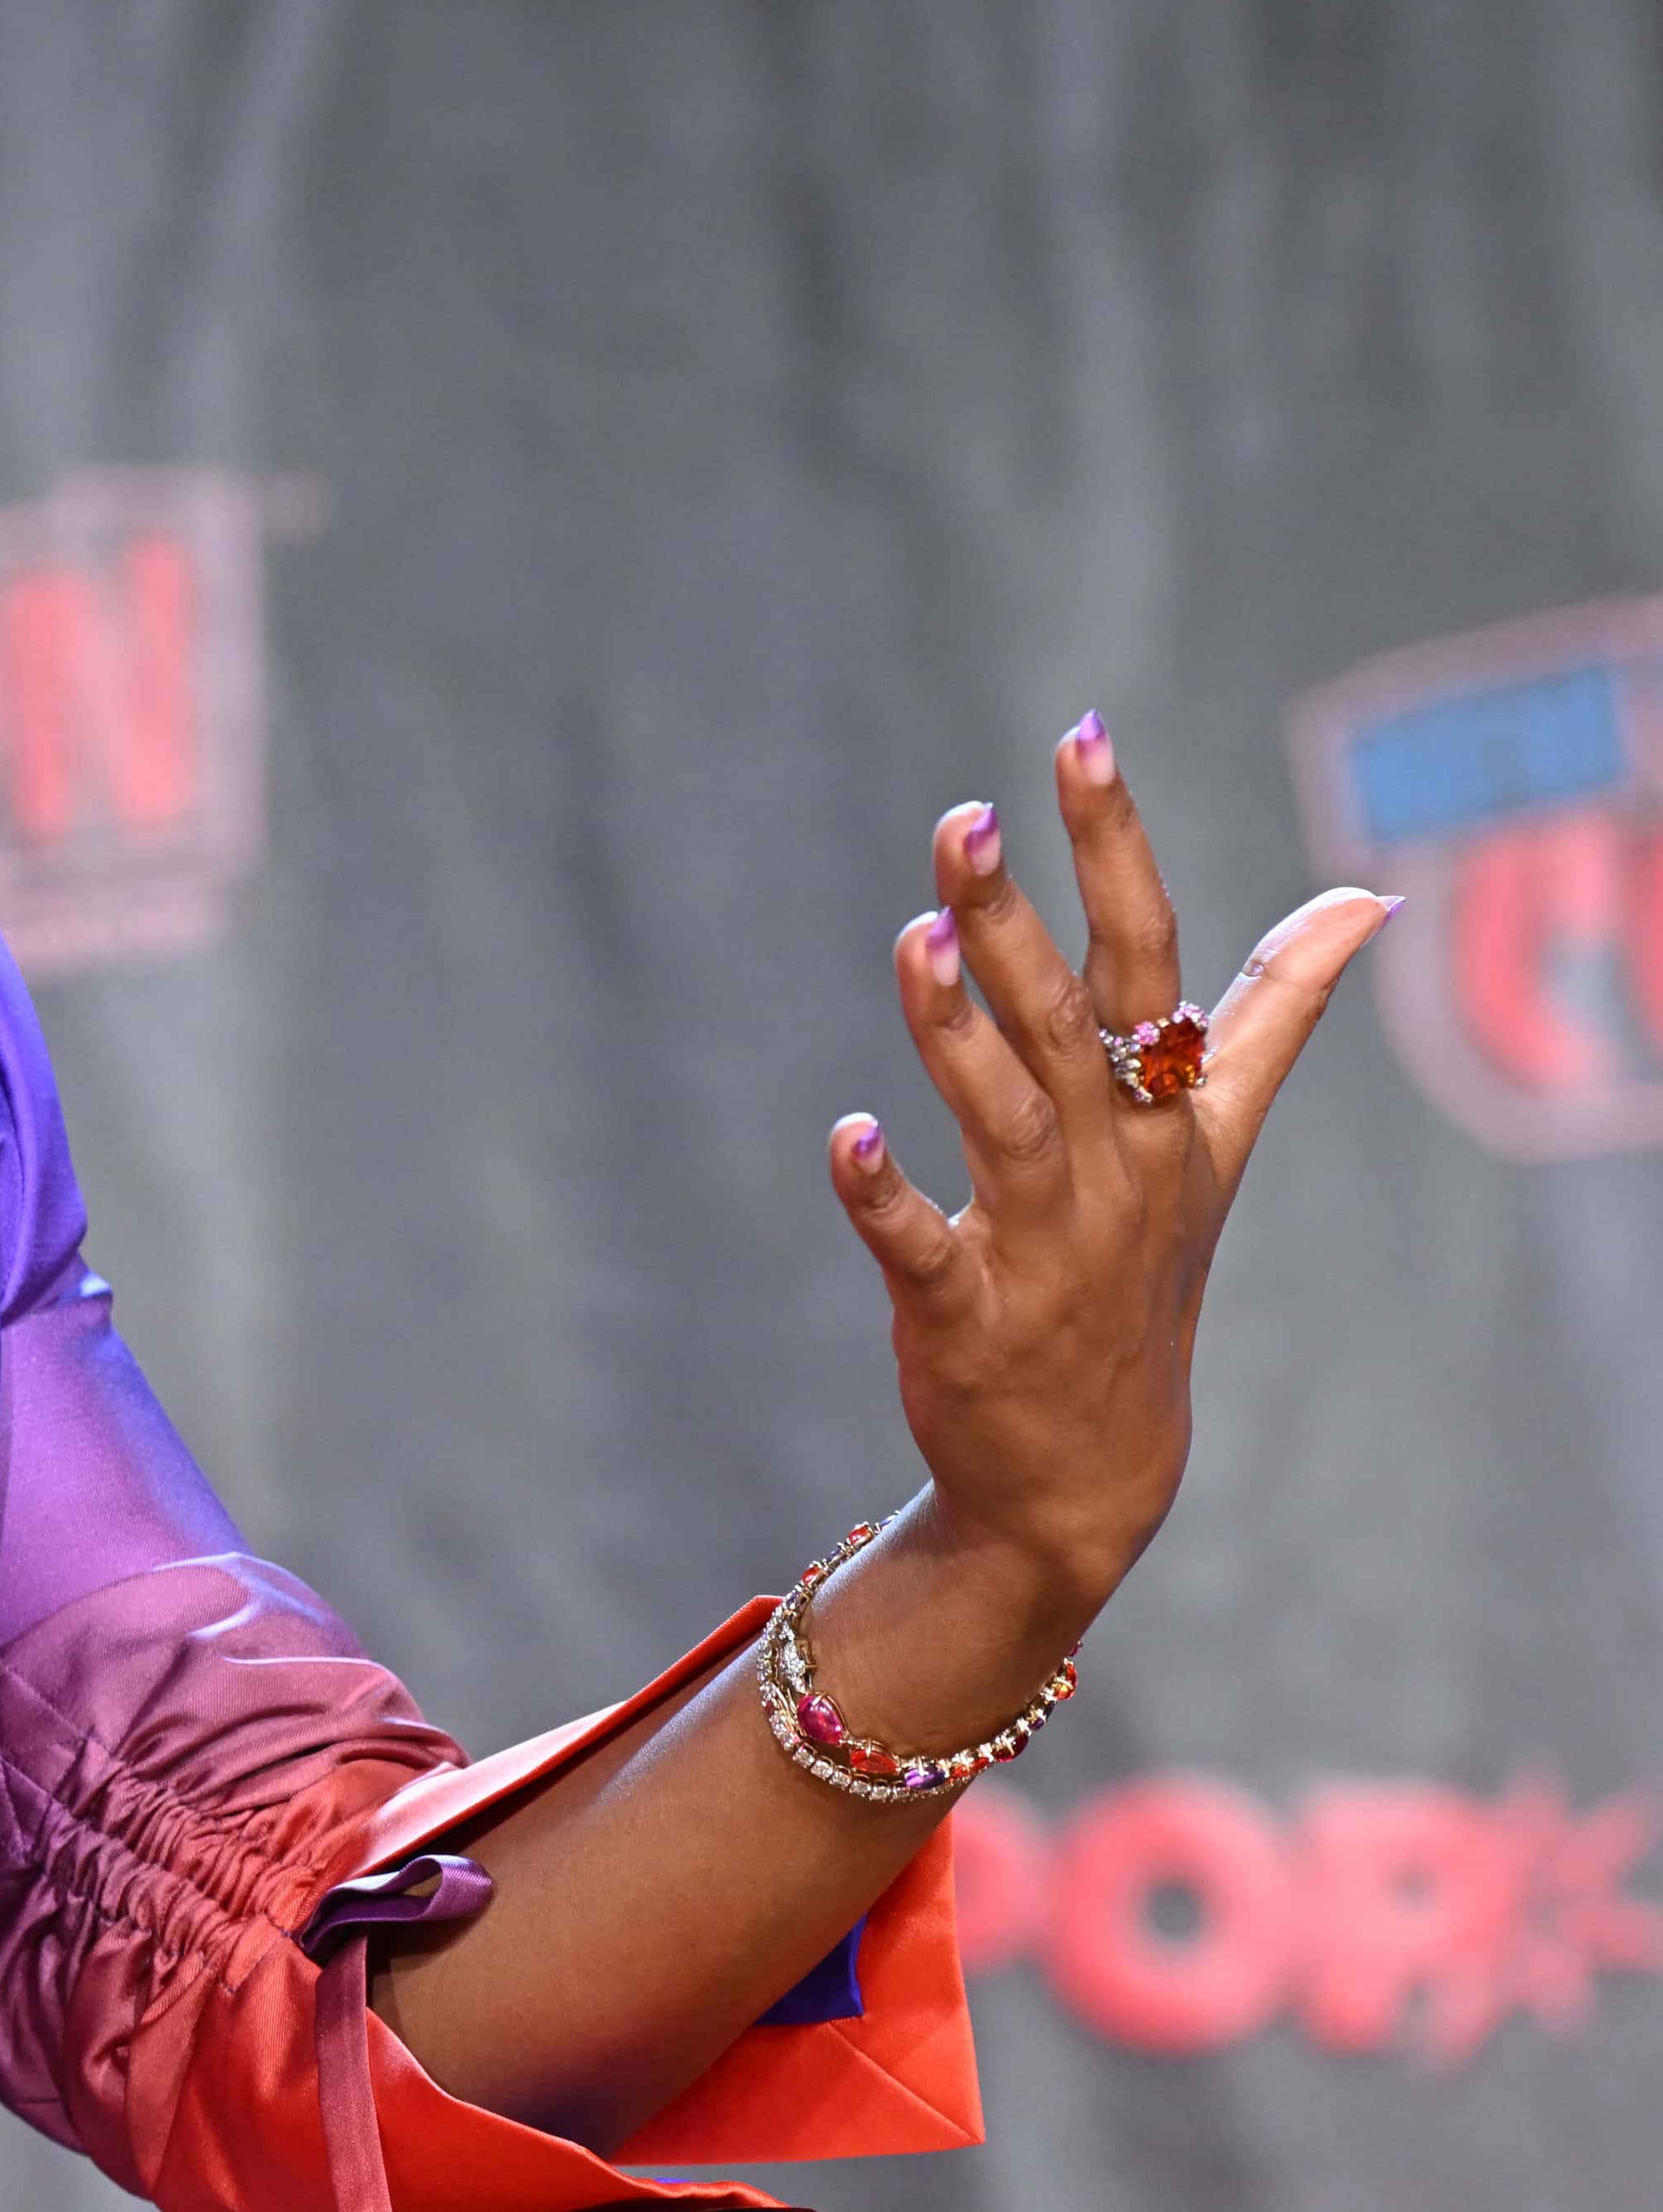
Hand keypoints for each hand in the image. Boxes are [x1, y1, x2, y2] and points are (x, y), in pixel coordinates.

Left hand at [831, 715, 1397, 1619]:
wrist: (1094, 1473)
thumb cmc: (1145, 1273)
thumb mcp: (1217, 1143)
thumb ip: (1275, 1017)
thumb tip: (1367, 903)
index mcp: (1164, 1113)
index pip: (1151, 957)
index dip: (1116, 849)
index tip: (1079, 738)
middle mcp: (1112, 1167)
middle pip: (1068, 1023)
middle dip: (1016, 921)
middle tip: (965, 818)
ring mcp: (1045, 1244)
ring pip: (1004, 1119)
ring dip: (957, 1032)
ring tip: (916, 940)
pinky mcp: (968, 1316)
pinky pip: (921, 1246)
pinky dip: (882, 1194)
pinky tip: (843, 1137)